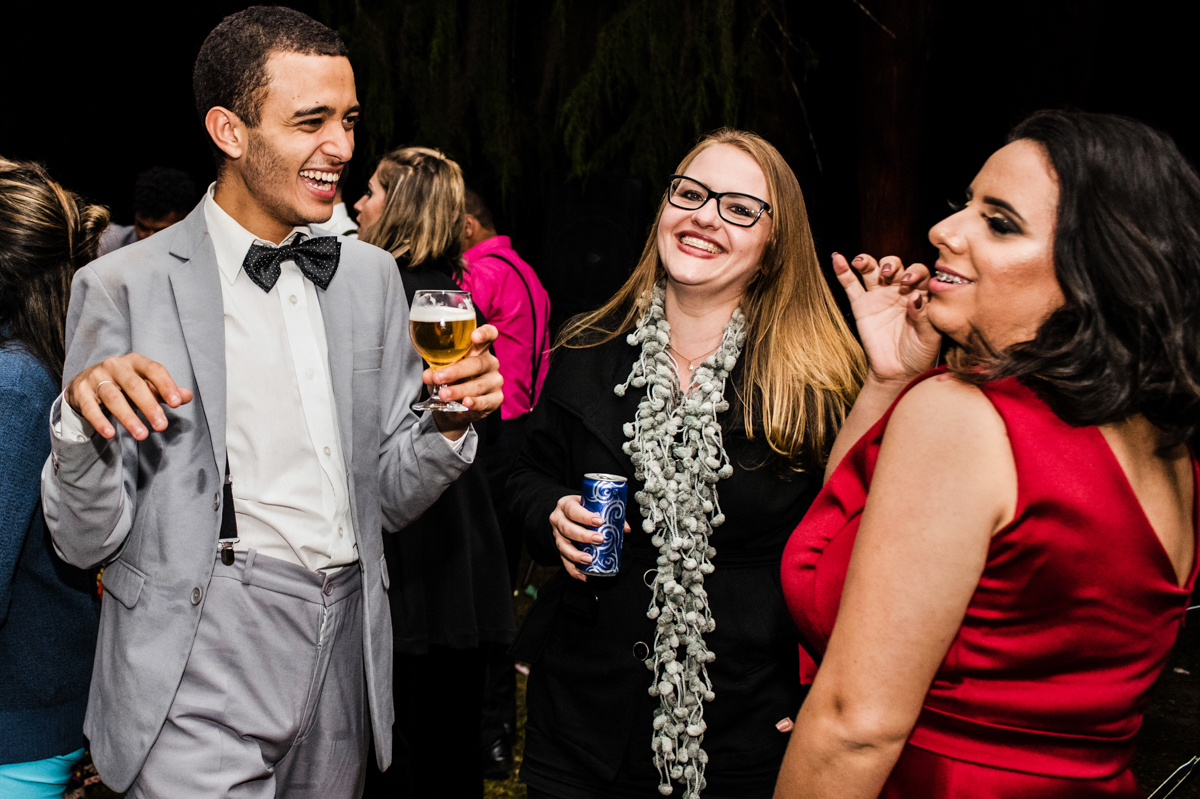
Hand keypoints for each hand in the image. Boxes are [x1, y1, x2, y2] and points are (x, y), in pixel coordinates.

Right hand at [65, 354, 192, 439]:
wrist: (86, 382)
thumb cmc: (124, 384)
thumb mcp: (146, 384)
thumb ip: (165, 391)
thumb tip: (187, 397)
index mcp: (135, 361)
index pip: (154, 370)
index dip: (166, 385)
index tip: (176, 404)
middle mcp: (115, 365)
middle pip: (134, 385)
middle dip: (149, 406)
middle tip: (162, 426)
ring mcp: (96, 377)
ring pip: (113, 398)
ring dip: (128, 418)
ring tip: (142, 435)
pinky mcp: (81, 391)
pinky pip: (90, 408)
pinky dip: (100, 421)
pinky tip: (110, 434)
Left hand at [427, 324, 503, 437]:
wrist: (458, 409)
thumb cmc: (452, 383)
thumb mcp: (441, 374)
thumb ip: (435, 372)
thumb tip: (429, 375)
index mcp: (479, 350)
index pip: (489, 335)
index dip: (484, 333)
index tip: (474, 336)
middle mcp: (490, 363)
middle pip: (477, 364)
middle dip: (456, 372)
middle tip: (438, 377)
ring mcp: (495, 381)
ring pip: (478, 385)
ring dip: (459, 390)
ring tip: (443, 395)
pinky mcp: (497, 398)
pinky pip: (486, 401)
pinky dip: (474, 403)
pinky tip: (465, 403)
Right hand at [549, 494, 631, 580]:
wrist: (565, 513)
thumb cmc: (582, 508)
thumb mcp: (591, 505)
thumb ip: (609, 513)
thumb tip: (626, 529)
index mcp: (565, 505)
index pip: (572, 510)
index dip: (585, 516)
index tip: (599, 521)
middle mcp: (558, 520)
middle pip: (567, 529)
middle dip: (583, 536)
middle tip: (599, 540)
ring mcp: (556, 535)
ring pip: (563, 546)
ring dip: (576, 555)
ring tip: (589, 559)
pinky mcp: (559, 548)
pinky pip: (563, 561)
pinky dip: (572, 570)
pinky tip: (582, 576)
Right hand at [833, 253, 940, 384]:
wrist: (898, 371)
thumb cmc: (919, 352)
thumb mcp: (929, 336)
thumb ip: (924, 316)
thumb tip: (916, 296)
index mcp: (920, 293)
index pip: (919, 273)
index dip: (914, 272)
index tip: (909, 282)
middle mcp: (899, 290)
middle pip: (894, 266)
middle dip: (890, 264)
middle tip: (887, 272)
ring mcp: (879, 296)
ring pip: (872, 270)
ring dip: (867, 261)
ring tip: (862, 263)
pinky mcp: (861, 306)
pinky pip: (850, 285)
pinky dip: (843, 271)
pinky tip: (837, 259)